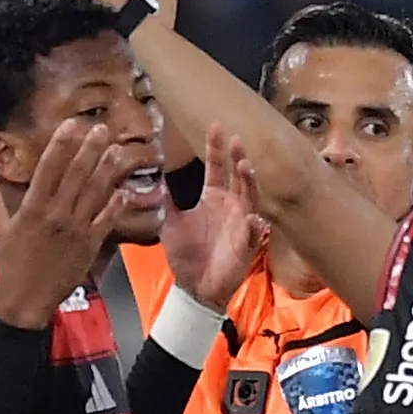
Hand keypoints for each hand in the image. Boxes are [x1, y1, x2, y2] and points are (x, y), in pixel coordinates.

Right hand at [0, 119, 130, 328]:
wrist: (26, 300)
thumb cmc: (10, 263)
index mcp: (32, 208)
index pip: (49, 169)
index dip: (61, 145)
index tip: (72, 124)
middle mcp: (56, 215)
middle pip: (76, 176)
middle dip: (90, 150)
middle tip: (102, 128)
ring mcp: (76, 230)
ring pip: (95, 194)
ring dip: (107, 170)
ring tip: (118, 150)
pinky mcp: (90, 245)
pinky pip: (106, 220)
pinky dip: (116, 205)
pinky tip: (125, 189)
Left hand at [160, 122, 268, 302]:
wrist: (194, 287)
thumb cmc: (186, 255)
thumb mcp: (170, 222)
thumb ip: (168, 199)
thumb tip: (157, 175)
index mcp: (212, 198)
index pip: (216, 167)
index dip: (216, 148)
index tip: (216, 126)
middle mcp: (230, 206)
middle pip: (237, 177)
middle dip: (237, 158)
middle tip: (236, 140)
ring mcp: (241, 224)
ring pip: (250, 198)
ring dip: (249, 183)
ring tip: (245, 167)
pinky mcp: (246, 246)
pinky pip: (254, 234)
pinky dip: (255, 226)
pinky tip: (253, 218)